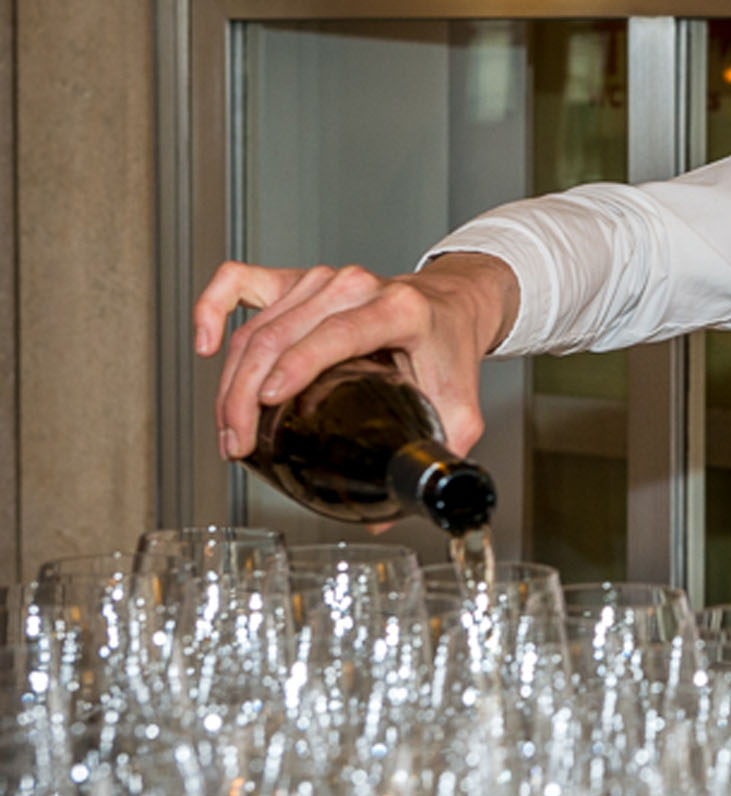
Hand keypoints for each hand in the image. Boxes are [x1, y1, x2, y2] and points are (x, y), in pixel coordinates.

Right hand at [192, 253, 520, 459]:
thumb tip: (389, 517)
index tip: (268, 404)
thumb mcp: (461, 407)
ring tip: (230, 428)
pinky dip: (212, 307)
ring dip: (230, 379)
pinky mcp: (297, 280)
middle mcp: (357, 288)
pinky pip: (239, 281)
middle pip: (282, 334)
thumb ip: (441, 458)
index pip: (337, 333)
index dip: (296, 366)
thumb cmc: (450, 351)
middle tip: (238, 444)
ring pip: (257, 325)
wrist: (450, 307)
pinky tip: (204, 344)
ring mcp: (322, 279)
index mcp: (400, 311)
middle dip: (247, 394)